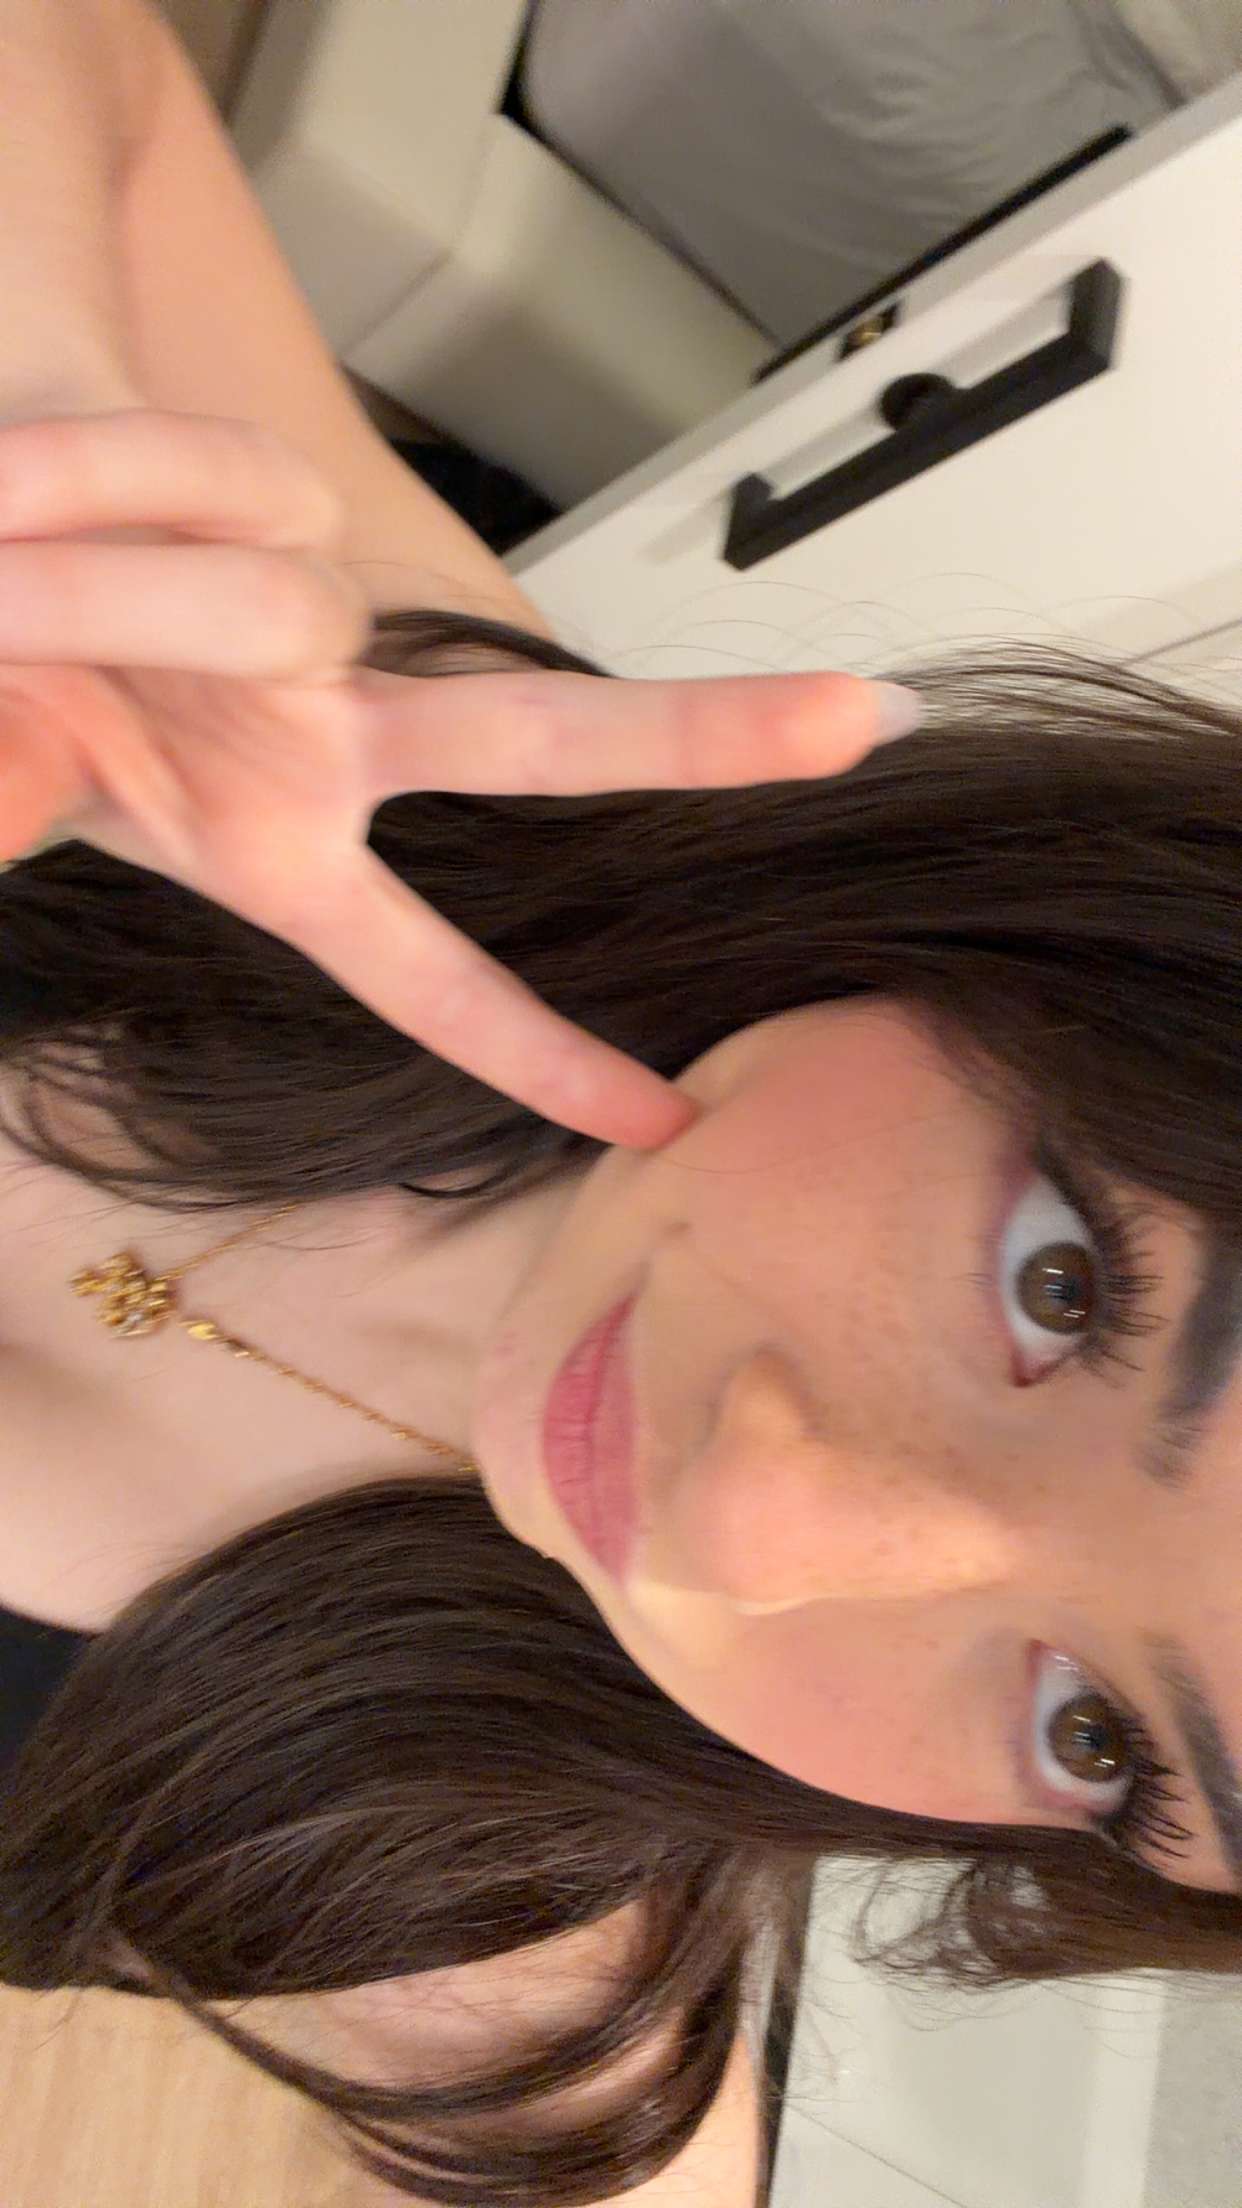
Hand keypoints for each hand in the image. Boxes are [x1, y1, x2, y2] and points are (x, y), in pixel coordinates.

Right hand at [0, 406, 913, 1148]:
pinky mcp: (290, 493)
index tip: (664, 1126)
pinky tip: (75, 481)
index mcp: (278, 851)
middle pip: (541, 740)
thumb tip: (80, 789)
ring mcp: (321, 614)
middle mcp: (331, 736)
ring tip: (32, 564)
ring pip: (279, 602)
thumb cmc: (15, 675)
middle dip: (702, 733)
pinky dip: (128, 484)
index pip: (429, 979)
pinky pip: (230, 496)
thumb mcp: (26, 786)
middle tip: (875, 719)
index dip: (535, 1057)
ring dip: (121, 587)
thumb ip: (31, 802)